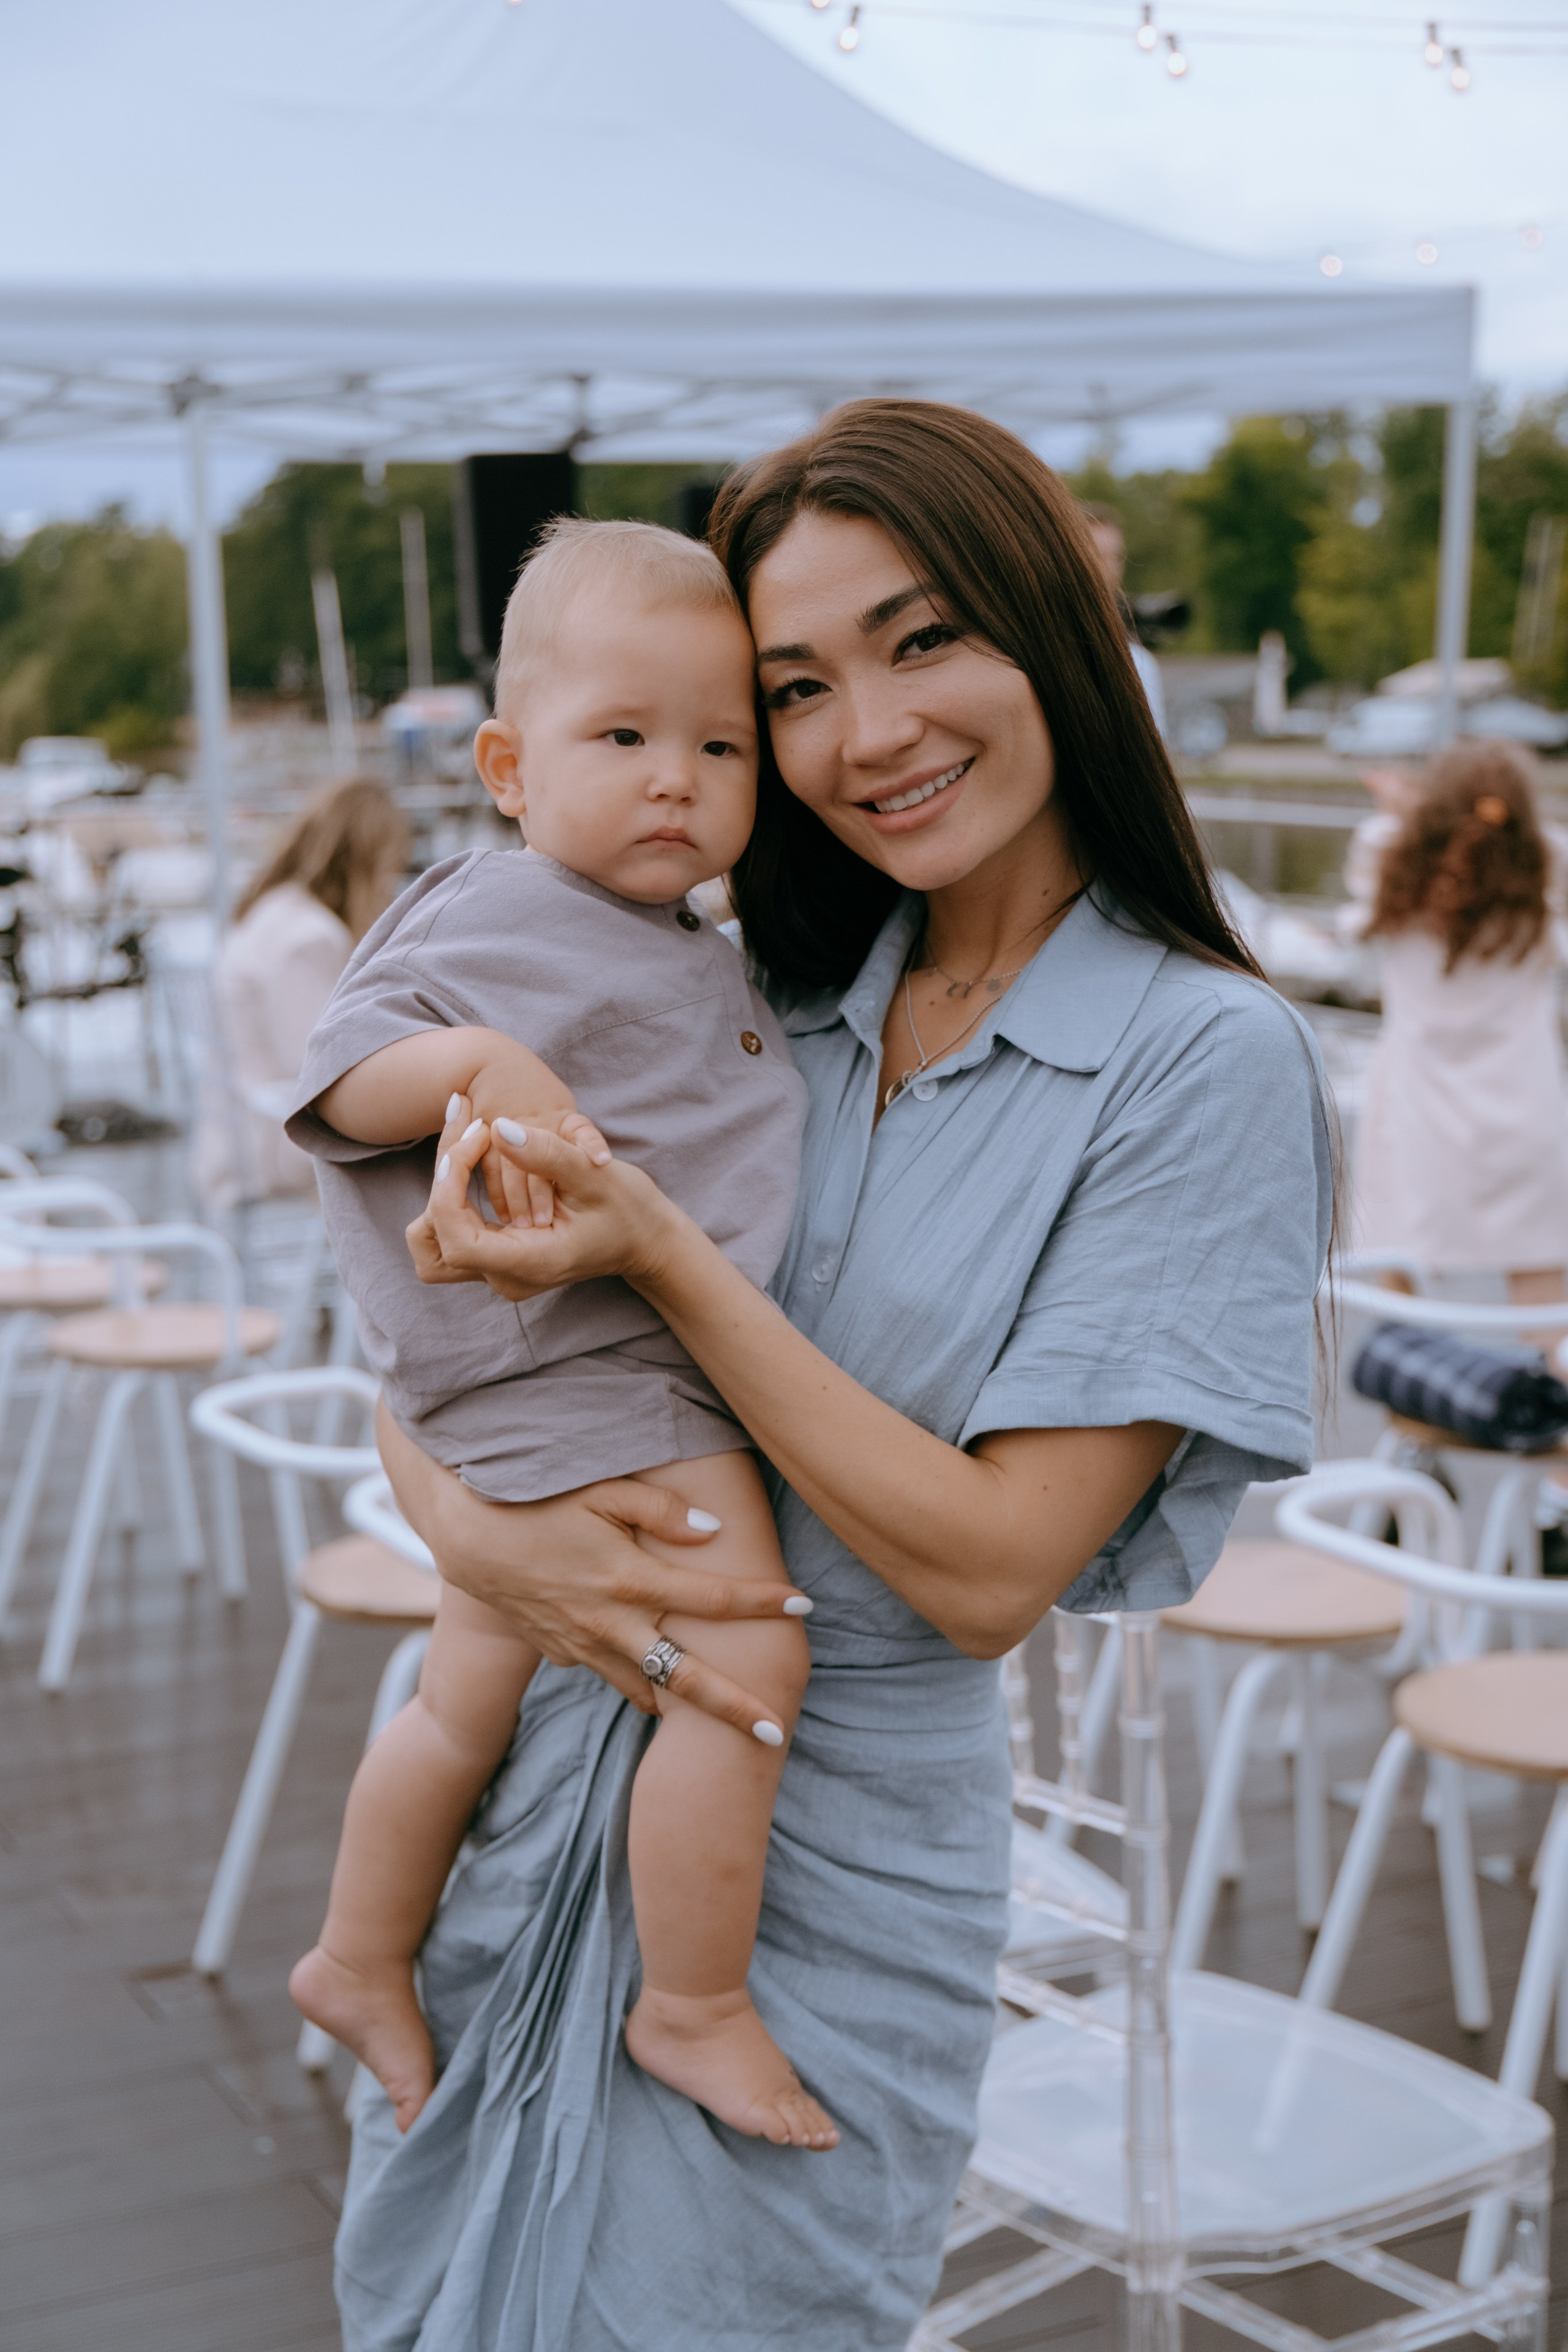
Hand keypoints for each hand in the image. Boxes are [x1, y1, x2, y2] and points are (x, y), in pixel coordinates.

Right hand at [377, 1402, 811, 1732]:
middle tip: (776, 1733)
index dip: (761, 1602)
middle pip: (686, 1678)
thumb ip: (662, 1511)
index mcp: (630, 1580)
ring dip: (683, 1708)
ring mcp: (582, 1646)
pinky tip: (651, 1683)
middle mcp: (611, 1624)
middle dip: (733, 1707)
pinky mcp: (558, 1653)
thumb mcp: (603, 1489)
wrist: (465, 1533)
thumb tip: (714, 1534)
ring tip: (721, 1722)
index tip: (804, 1606)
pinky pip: (606, 1676)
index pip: (713, 1598)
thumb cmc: (537, 1498)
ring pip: (644, 1690)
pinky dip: (634, 1684)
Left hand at [406, 1097, 674, 1301]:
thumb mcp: (594, 1176)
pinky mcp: (496, 1257)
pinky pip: (452, 1228)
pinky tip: (473, 1148)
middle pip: (432, 1239)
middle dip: (441, 1178)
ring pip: (432, 1237)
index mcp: (528, 1264)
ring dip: (440, 1185)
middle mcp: (504, 1277)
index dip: (449, 1185)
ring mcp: (497, 1272)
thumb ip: (546, 1154)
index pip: (455, 1236)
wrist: (645, 1241)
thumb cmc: (628, 1209)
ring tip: (467, 1136)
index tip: (478, 1136)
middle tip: (471, 1124)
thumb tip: (497, 1128)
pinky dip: (452, 1189)